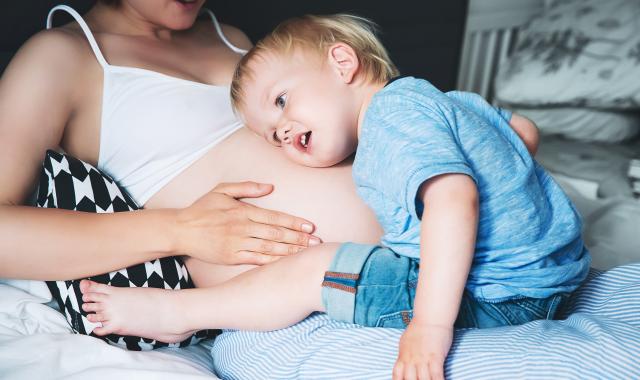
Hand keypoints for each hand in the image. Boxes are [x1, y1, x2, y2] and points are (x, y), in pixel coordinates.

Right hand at [175, 181, 319, 264]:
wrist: (180, 230)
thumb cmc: (202, 209)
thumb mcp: (222, 190)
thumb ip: (246, 187)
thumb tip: (270, 187)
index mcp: (242, 211)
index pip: (275, 217)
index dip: (294, 223)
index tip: (311, 227)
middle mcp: (242, 228)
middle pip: (276, 234)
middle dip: (299, 239)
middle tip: (317, 242)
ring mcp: (237, 244)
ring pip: (269, 248)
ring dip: (290, 251)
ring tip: (307, 253)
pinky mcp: (232, 258)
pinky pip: (256, 260)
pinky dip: (273, 261)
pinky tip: (286, 263)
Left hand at [393, 323, 452, 379]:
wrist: (431, 317)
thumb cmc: (419, 328)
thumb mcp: (406, 341)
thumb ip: (405, 355)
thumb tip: (403, 363)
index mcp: (403, 356)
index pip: (397, 376)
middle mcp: (411, 359)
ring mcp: (423, 359)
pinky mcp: (435, 356)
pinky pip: (436, 374)